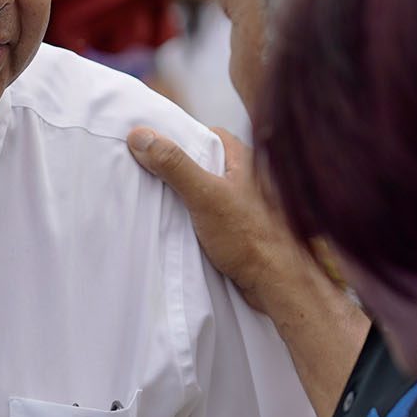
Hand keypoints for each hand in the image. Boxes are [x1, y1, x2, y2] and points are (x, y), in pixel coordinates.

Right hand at [127, 126, 322, 311]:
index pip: (210, 135)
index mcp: (246, 160)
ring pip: (208, 188)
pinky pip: (211, 211)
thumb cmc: (250, 237)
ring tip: (160, 197)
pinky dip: (194, 214)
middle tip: (151, 172)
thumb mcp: (205, 196)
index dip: (183, 137)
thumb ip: (174, 165)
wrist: (275, 281)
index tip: (156, 145)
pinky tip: (180, 223)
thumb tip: (141, 137)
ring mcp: (245, 203)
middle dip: (180, 167)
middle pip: (206, 162)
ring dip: (186, 194)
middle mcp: (248, 177)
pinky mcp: (240, 226)